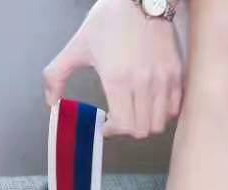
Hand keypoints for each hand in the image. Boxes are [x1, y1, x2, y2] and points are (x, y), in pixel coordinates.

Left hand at [43, 0, 182, 138]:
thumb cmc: (109, 19)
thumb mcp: (77, 46)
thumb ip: (56, 75)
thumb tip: (51, 102)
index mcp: (118, 79)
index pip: (124, 126)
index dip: (113, 131)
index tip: (106, 125)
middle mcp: (143, 83)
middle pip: (142, 130)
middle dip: (128, 130)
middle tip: (120, 119)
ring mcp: (163, 79)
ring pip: (159, 123)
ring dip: (146, 123)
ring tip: (135, 112)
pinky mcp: (176, 73)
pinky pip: (174, 108)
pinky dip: (163, 113)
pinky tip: (151, 103)